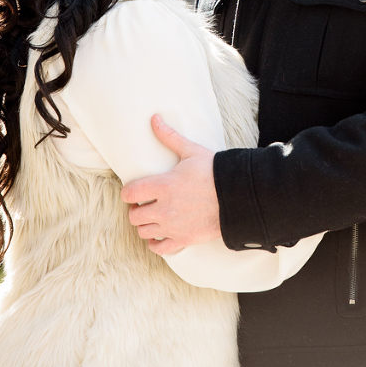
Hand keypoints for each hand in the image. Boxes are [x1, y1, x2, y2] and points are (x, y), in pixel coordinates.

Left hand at [119, 115, 220, 253]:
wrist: (236, 195)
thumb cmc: (214, 171)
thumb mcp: (191, 151)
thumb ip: (169, 137)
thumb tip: (154, 119)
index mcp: (163, 185)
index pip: (130, 193)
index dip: (128, 192)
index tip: (134, 191)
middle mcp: (164, 208)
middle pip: (133, 216)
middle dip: (136, 209)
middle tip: (145, 204)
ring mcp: (173, 226)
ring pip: (143, 232)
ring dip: (145, 225)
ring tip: (153, 217)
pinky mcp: (183, 240)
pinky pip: (158, 248)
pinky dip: (156, 242)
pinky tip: (161, 233)